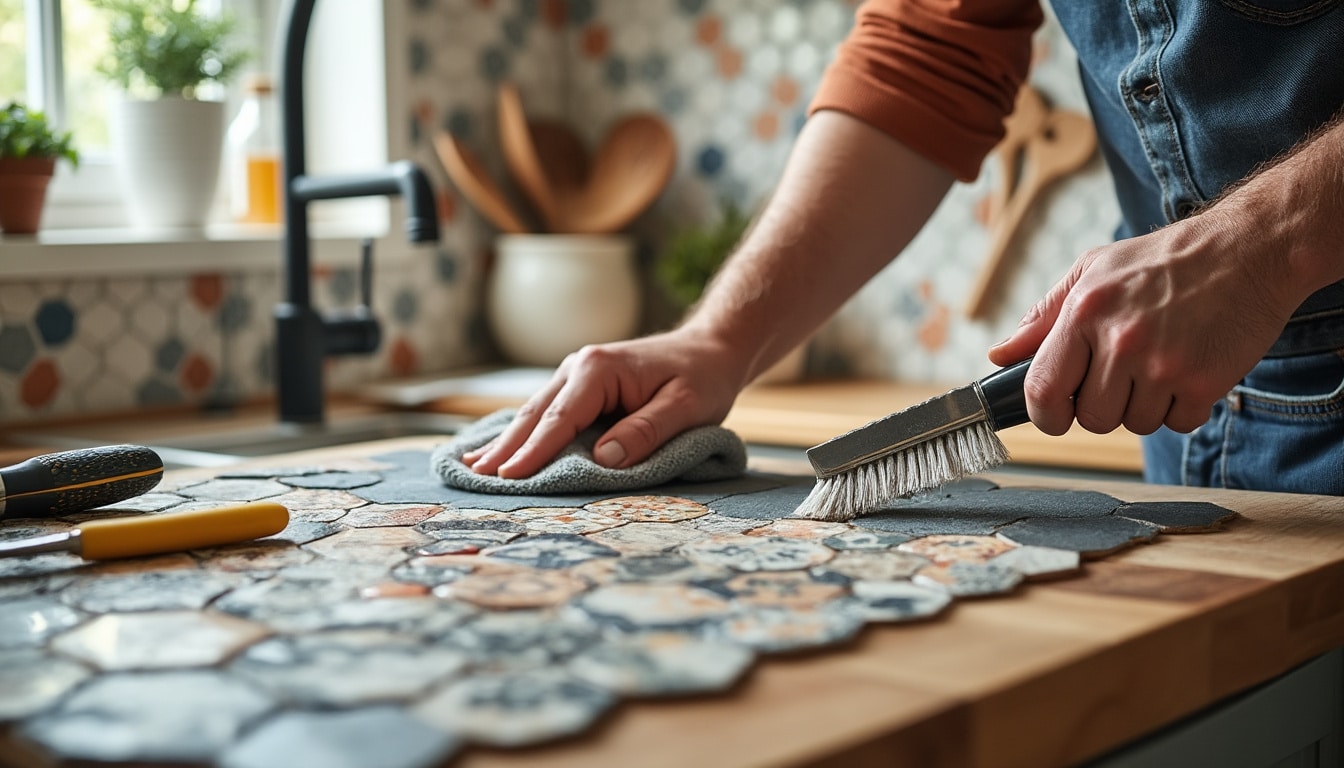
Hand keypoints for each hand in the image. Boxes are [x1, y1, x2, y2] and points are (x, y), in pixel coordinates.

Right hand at [462, 330, 749, 478]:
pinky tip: (499, 447)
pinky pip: (546, 412)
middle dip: (505, 448)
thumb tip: (605, 458)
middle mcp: (579, 366)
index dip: (534, 452)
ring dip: (506, 441)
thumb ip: (646, 432)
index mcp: (599, 370)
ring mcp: (575, 374)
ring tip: (472, 467)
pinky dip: (522, 432)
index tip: (508, 477)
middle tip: (474, 478)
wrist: (710, 349)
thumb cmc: (702, 378)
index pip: (560, 419)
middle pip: (535, 415)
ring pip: (534, 413)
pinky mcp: (580, 386)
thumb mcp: (686, 407)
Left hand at [988, 211, 1299, 435]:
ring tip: (1160, 364)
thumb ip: (1043, 316)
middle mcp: (1121, 340)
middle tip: (1125, 373)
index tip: (1055, 415)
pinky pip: (1178, 424)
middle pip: (1092, 418)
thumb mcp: (1093, 270)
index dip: (1044, 415)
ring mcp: (1164, 365)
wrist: (1249, 248)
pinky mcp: (1205, 383)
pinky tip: (1190, 370)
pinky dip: (1183, 407)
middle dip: (1104, 405)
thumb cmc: (1165, 260)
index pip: (1041, 390)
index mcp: (1085, 312)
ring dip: (1145, 406)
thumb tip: (999, 355)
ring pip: (1135, 425)